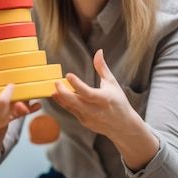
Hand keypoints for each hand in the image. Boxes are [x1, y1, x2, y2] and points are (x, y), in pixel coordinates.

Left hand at [52, 49, 158, 170]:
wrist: (123, 125)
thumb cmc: (118, 102)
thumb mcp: (112, 83)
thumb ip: (102, 68)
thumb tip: (99, 52)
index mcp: (104, 99)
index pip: (88, 93)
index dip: (77, 84)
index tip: (68, 75)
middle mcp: (96, 110)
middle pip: (75, 102)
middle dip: (63, 92)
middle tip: (56, 82)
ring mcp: (89, 118)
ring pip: (71, 107)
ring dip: (61, 98)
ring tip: (54, 89)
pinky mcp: (84, 122)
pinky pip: (71, 111)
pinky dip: (64, 103)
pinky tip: (59, 95)